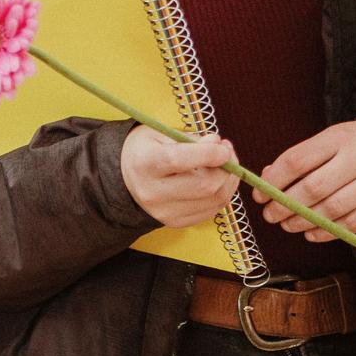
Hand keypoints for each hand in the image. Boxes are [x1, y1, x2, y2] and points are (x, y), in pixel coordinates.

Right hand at [121, 126, 238, 227]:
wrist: (126, 176)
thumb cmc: (146, 149)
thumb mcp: (161, 133)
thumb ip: (192, 140)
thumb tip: (221, 147)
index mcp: (144, 163)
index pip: (180, 159)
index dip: (209, 153)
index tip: (222, 146)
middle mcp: (152, 192)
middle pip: (205, 185)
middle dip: (226, 168)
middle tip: (227, 153)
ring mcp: (164, 212)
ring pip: (215, 199)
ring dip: (228, 180)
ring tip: (225, 164)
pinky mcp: (176, 222)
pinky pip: (213, 210)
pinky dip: (222, 193)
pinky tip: (216, 180)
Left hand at [257, 119, 355, 240]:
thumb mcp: (331, 138)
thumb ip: (302, 157)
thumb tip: (268, 179)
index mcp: (338, 138)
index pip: (297, 161)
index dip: (274, 181)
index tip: (259, 194)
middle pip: (313, 188)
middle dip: (285, 206)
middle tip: (269, 215)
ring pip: (332, 209)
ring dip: (303, 222)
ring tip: (287, 225)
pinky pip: (352, 224)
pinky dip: (327, 232)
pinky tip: (311, 233)